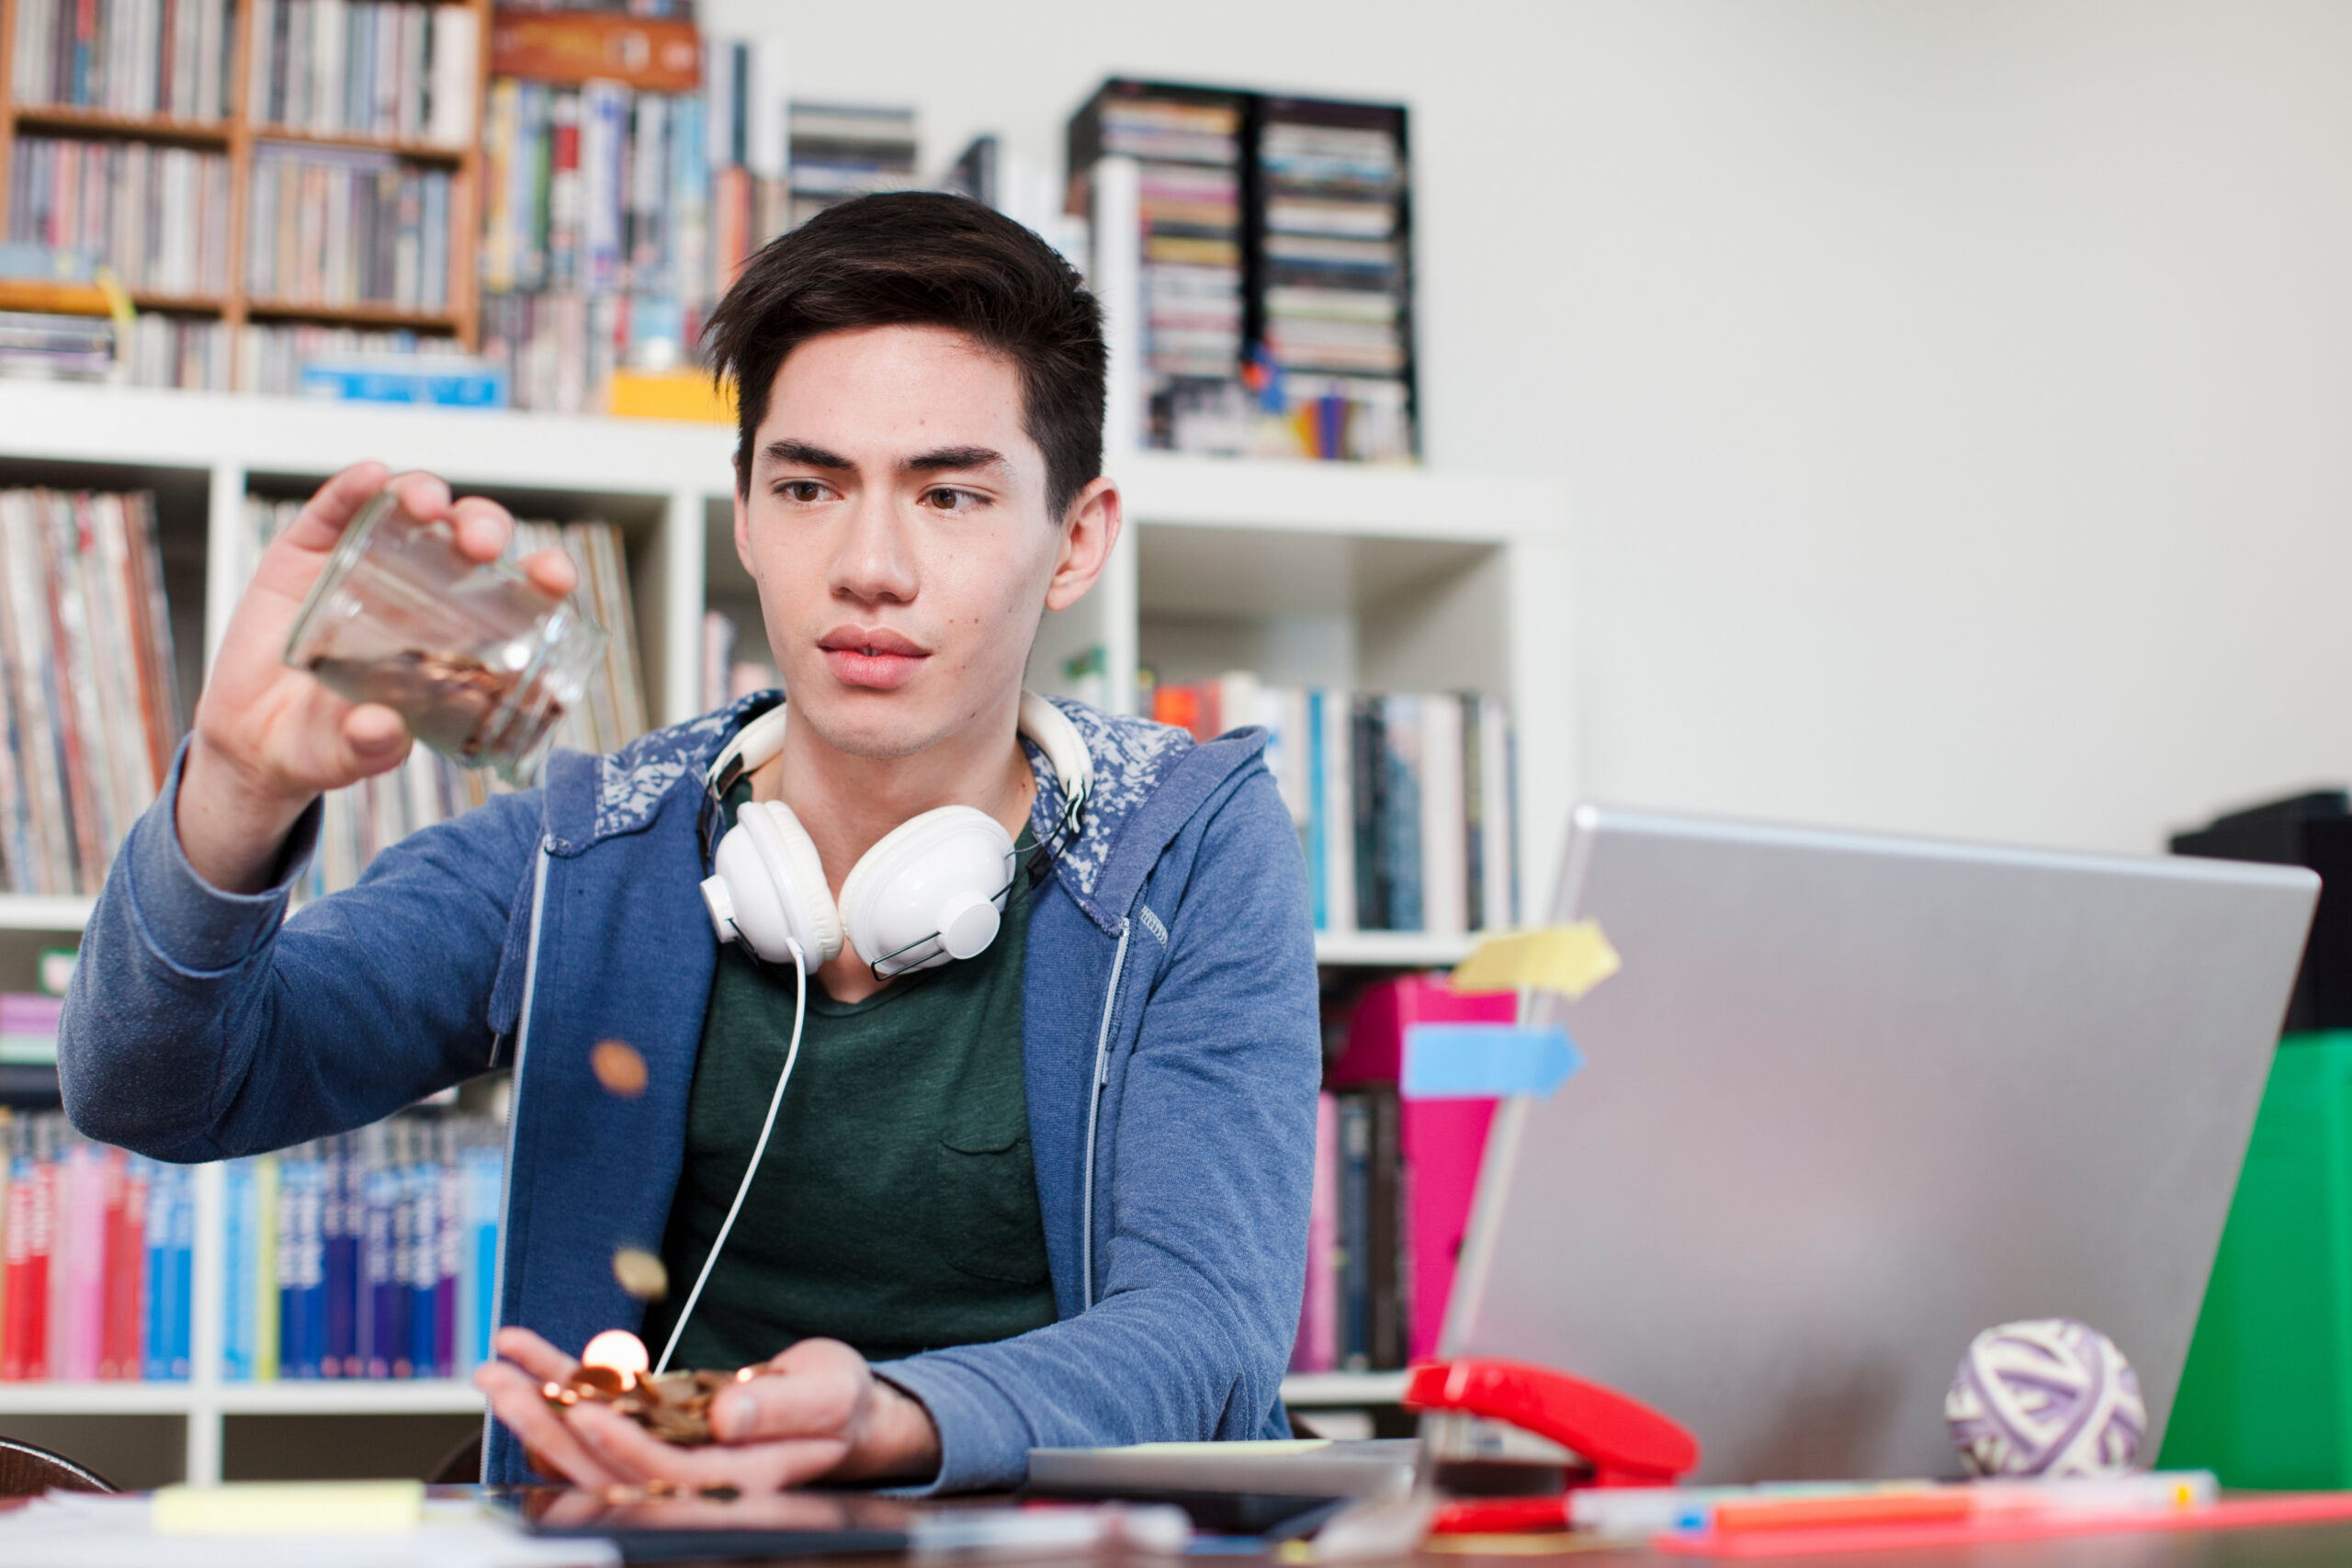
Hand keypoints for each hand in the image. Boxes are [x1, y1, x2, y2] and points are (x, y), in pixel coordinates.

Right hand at [176, 465, 576, 891]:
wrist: (252, 735)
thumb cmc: (324, 742)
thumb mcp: (348, 754)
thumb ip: (368, 749)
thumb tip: (381, 732)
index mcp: (460, 635)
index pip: (518, 594)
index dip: (542, 576)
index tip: (555, 578)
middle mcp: (424, 589)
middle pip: (470, 538)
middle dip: (484, 527)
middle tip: (480, 546)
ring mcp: (368, 561)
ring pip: (414, 509)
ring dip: (427, 495)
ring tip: (425, 505)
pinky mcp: (312, 548)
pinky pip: (337, 507)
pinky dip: (355, 487)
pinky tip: (369, 477)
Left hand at [475, 1326, 942, 1491]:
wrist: (839, 1411)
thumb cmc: (840, 1401)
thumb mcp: (828, 1392)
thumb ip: (782, 1404)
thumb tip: (729, 1416)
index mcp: (738, 1482)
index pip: (666, 1475)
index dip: (622, 1446)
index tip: (583, 1409)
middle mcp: (691, 1483)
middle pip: (606, 1470)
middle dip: (550, 1427)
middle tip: (500, 1381)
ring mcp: (666, 1460)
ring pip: (589, 1449)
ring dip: (538, 1408)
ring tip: (495, 1367)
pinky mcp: (652, 1434)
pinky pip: (597, 1416)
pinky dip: (561, 1385)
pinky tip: (528, 1354)